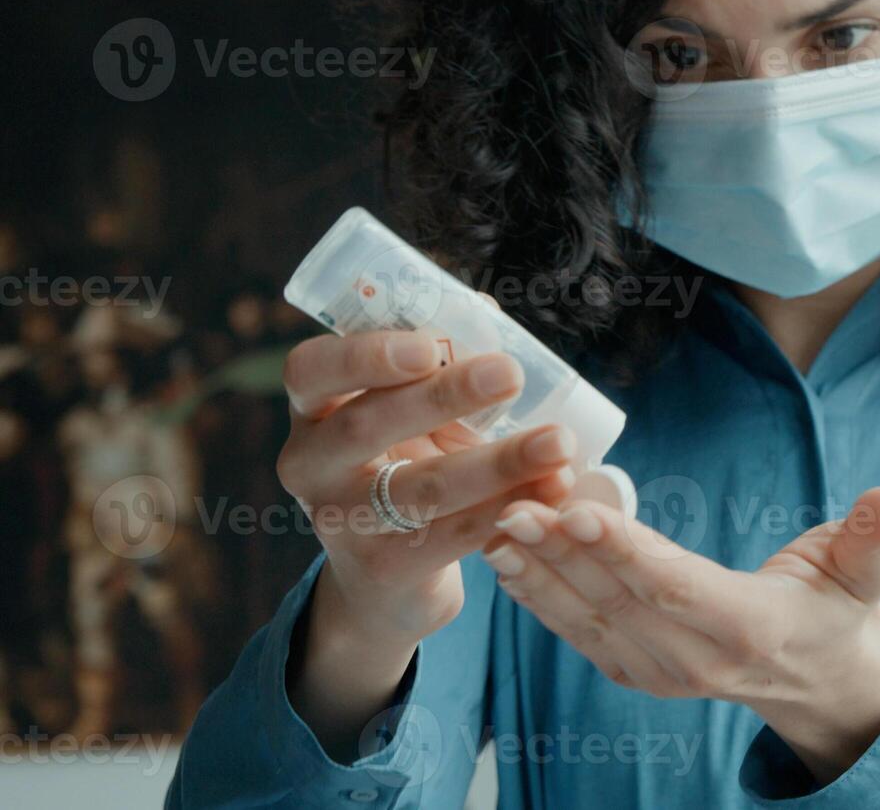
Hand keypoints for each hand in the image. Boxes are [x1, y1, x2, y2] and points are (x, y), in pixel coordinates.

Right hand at [276, 328, 579, 750]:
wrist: (385, 574)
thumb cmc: (406, 461)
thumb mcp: (409, 412)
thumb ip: (440, 363)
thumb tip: (488, 313)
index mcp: (314, 410)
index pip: (312, 370)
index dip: (366, 355)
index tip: (431, 345)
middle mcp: (312, 465)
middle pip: (368, 425)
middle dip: (445, 396)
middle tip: (511, 374)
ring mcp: (343, 523)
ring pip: (421, 489)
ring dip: (498, 463)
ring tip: (560, 442)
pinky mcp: (386, 568)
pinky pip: (453, 537)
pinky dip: (508, 510)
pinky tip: (554, 491)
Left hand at [482, 486, 879, 784]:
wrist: (826, 685)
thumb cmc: (843, 612)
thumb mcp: (870, 573)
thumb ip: (876, 539)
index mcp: (751, 630)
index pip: (677, 586)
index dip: (626, 549)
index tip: (578, 508)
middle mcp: (697, 660)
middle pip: (618, 601)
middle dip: (562, 552)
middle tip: (515, 500)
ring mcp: (661, 673)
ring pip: (589, 619)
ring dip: (539, 573)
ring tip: (498, 523)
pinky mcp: (637, 671)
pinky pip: (580, 633)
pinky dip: (541, 596)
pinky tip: (509, 559)